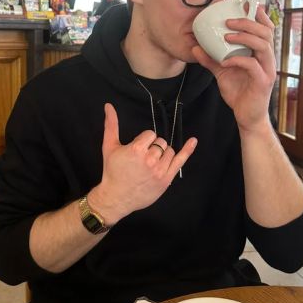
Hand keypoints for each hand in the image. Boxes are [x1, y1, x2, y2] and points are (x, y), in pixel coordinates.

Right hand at [89, 103, 197, 224]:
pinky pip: (180, 161)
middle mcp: (150, 159)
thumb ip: (111, 125)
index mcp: (137, 149)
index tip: (137, 150)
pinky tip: (193, 141)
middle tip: (142, 159)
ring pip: (170, 151)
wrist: (116, 197)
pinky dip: (188, 150)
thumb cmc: (112, 171)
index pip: (150, 134)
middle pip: (161, 142)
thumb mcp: (109, 147)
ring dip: (163, 154)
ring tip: (151, 164)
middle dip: (153, 147)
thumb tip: (109, 105)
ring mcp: (160, 170)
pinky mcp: (166, 180)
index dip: (144, 141)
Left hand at [192, 5, 275, 130]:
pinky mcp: (263, 82)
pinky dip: (238, 60)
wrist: (247, 117)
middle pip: (266, 32)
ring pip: (263, 46)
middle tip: (228, 21)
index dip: (260, 16)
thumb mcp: (222, 72)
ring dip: (244, 37)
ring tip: (227, 35)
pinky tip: (225, 61)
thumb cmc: (239, 92)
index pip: (266, 29)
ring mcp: (267, 70)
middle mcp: (267, 59)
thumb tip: (195, 47)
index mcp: (261, 54)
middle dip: (248, 22)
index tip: (247, 5)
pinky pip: (252, 65)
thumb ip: (212, 59)